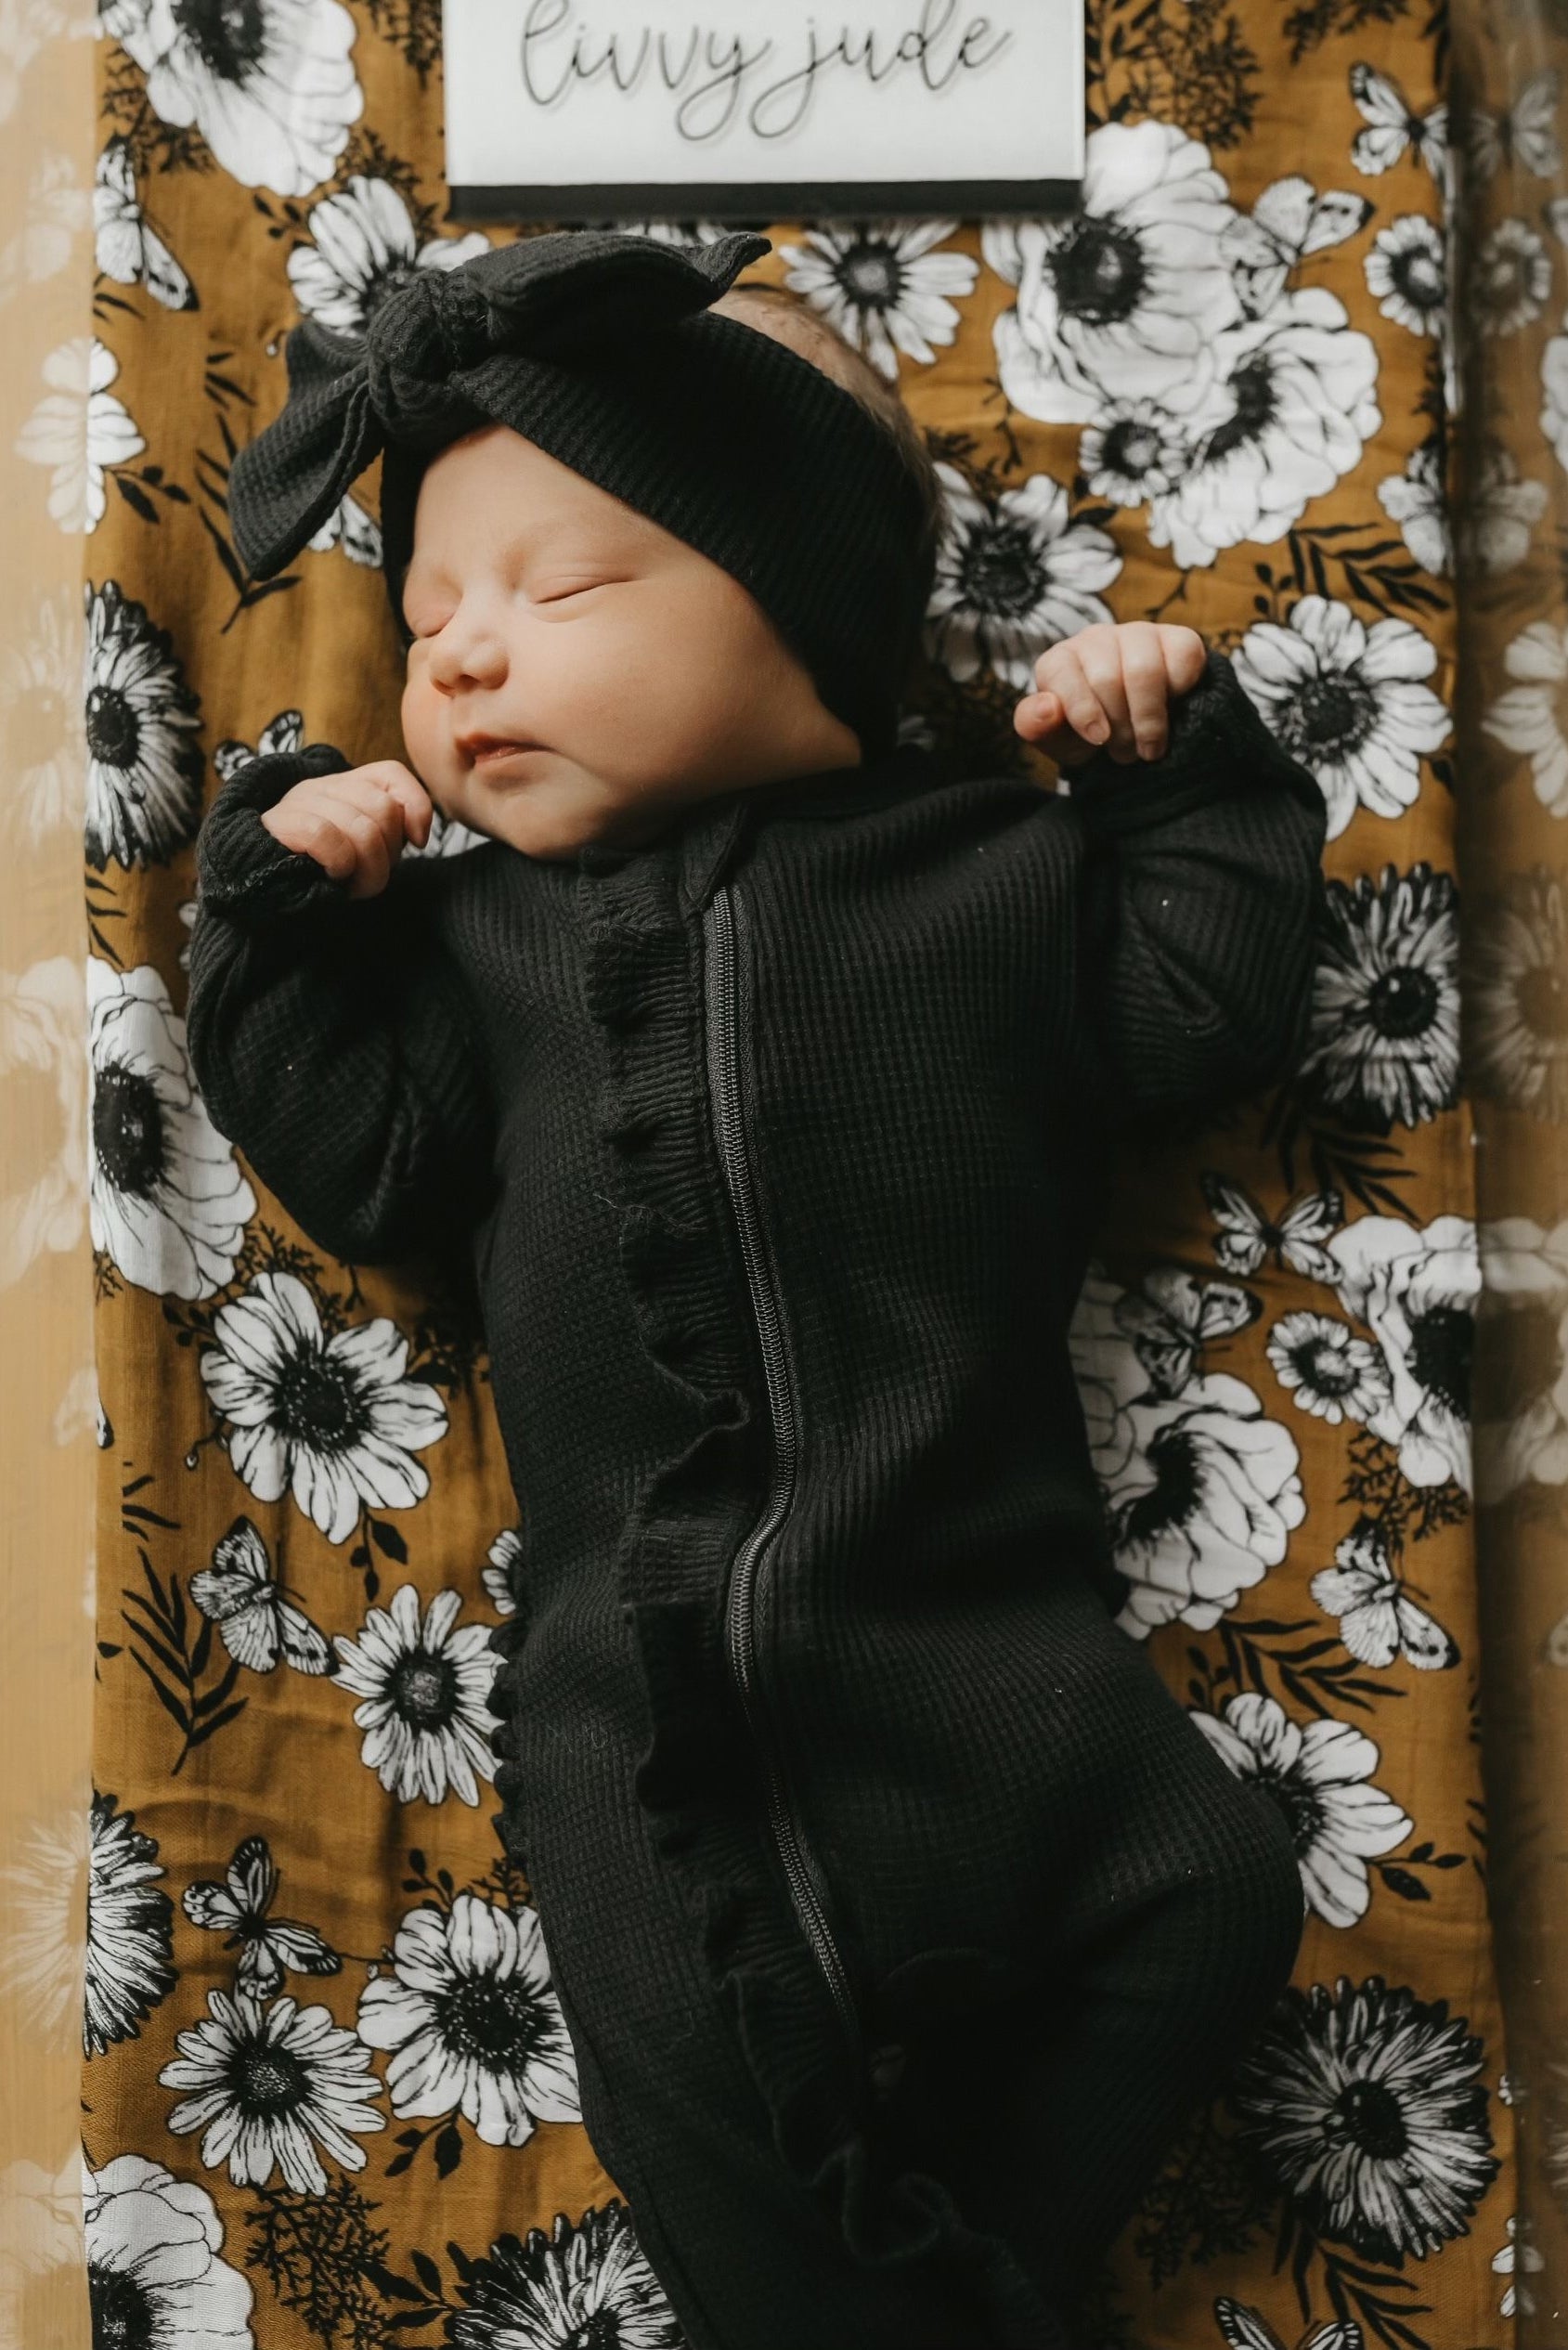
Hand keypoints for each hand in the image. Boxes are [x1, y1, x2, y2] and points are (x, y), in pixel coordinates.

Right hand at [260, 761, 432, 897]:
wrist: (258, 884)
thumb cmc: (320, 870)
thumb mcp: (363, 850)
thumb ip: (389, 832)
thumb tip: (419, 835)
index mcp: (345, 785)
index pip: (391, 773)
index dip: (416, 807)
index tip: (416, 842)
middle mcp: (323, 786)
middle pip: (384, 809)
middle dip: (388, 854)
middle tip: (368, 874)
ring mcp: (300, 801)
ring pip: (362, 829)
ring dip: (367, 871)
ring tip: (350, 882)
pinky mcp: (280, 823)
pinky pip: (327, 837)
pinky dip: (338, 863)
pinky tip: (330, 874)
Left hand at [1013, 623, 1206, 767]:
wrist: (1138, 733)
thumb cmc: (1090, 735)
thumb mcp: (1059, 740)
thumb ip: (1037, 726)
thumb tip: (1047, 707)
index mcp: (1060, 661)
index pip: (1062, 674)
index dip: (1082, 711)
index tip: (1098, 739)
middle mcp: (1097, 639)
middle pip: (1107, 678)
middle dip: (1119, 727)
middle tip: (1124, 752)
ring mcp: (1139, 634)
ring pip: (1144, 670)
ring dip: (1148, 719)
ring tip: (1147, 746)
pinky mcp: (1179, 638)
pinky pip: (1183, 660)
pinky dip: (1180, 694)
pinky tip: (1171, 708)